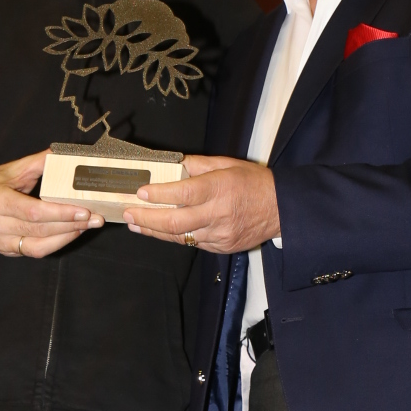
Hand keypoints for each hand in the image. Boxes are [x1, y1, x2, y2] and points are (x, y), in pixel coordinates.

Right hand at [0, 151, 101, 257]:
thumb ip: (37, 163)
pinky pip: (35, 251)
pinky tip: (71, 233)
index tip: (84, 211)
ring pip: (39, 246)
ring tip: (88, 227)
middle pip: (39, 230)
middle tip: (96, 218)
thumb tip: (61, 154)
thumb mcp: (10, 170)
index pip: (33, 212)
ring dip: (67, 237)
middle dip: (71, 226)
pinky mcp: (6, 251)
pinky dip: (56, 244)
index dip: (60, 213)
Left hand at [123, 154, 279, 253]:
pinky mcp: (222, 247)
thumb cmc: (255, 183)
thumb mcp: (228, 164)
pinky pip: (192, 243)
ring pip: (180, 236)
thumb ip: (199, 164)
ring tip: (136, 224)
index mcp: (219, 188)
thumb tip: (173, 163)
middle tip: (128, 213)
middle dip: (146, 218)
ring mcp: (220, 234)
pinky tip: (160, 231)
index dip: (159, 195)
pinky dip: (174, 237)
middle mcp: (218, 213)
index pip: (183, 193)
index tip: (140, 192)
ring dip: (154, 231)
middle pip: (174, 222)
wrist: (282, 209)